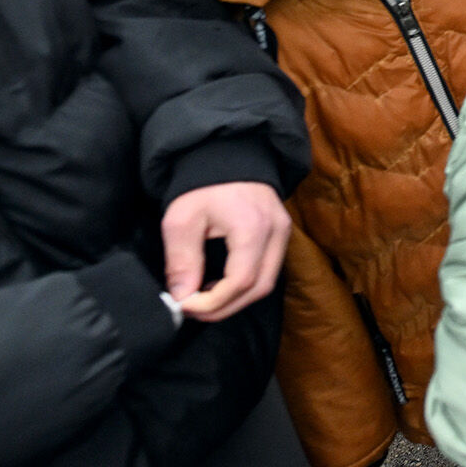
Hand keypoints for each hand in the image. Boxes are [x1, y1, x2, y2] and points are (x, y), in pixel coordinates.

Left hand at [161, 182, 291, 320]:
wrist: (227, 155)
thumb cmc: (202, 185)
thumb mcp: (181, 220)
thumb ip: (181, 261)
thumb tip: (183, 298)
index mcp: (252, 227)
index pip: (240, 281)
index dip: (212, 303)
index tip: (184, 305)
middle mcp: (276, 232)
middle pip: (259, 288)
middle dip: (225, 307)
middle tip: (194, 311)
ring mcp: (284, 233)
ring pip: (268, 283)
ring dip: (236, 299)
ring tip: (205, 299)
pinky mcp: (282, 233)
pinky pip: (269, 270)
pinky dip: (245, 285)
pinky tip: (220, 283)